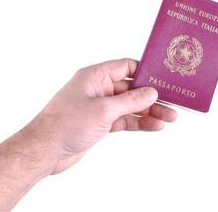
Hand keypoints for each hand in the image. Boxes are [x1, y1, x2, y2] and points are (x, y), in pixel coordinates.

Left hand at [28, 58, 177, 173]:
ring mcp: (99, 107)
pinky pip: (124, 120)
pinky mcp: (100, 123)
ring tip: (169, 118)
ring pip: (129, 106)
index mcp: (95, 76)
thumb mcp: (103, 110)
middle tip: (172, 104)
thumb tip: (151, 92)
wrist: (45, 150)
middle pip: (131, 89)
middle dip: (152, 97)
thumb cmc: (66, 124)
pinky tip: (154, 126)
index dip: (145, 71)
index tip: (164, 78)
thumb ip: (130, 101)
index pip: (125, 67)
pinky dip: (138, 123)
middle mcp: (98, 89)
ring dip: (148, 112)